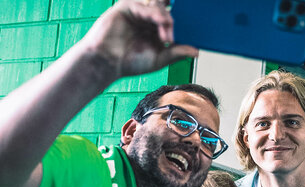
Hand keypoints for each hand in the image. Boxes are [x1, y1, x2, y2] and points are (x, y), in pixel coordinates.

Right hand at [82, 0, 197, 77]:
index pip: (174, 19)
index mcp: (156, 28)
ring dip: (166, 18)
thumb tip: (197, 52)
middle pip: (168, 10)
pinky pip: (145, 5)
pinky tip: (161, 24)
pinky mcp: (127, 6)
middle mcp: (148, 18)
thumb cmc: (129, 62)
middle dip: (175, 22)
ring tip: (167, 35)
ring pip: (159, 5)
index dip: (184, 22)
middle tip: (174, 37)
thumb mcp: (159, 59)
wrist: (107, 63)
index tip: (198, 26)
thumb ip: (177, 52)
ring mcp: (138, 10)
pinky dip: (155, 14)